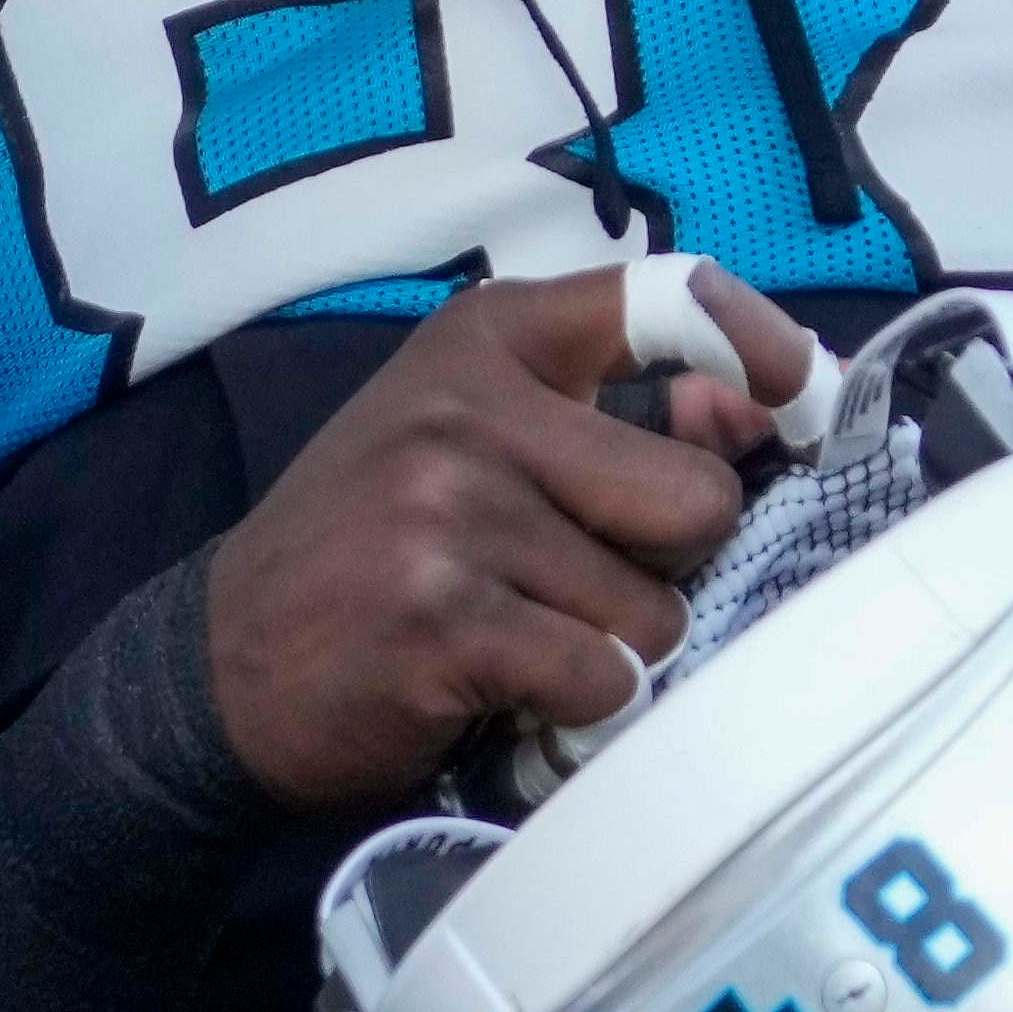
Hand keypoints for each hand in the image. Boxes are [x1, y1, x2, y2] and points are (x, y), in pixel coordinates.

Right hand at [196, 264, 812, 811]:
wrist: (217, 664)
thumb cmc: (369, 551)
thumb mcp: (470, 438)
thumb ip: (611, 413)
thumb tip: (764, 408)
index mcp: (485, 340)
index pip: (666, 299)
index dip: (760, 351)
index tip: (795, 405)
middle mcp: (467, 407)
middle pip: (693, 494)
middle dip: (670, 563)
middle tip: (584, 585)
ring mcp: (452, 511)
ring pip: (655, 608)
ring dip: (614, 652)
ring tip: (523, 644)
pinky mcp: (447, 620)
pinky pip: (602, 678)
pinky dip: (575, 712)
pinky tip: (500, 692)